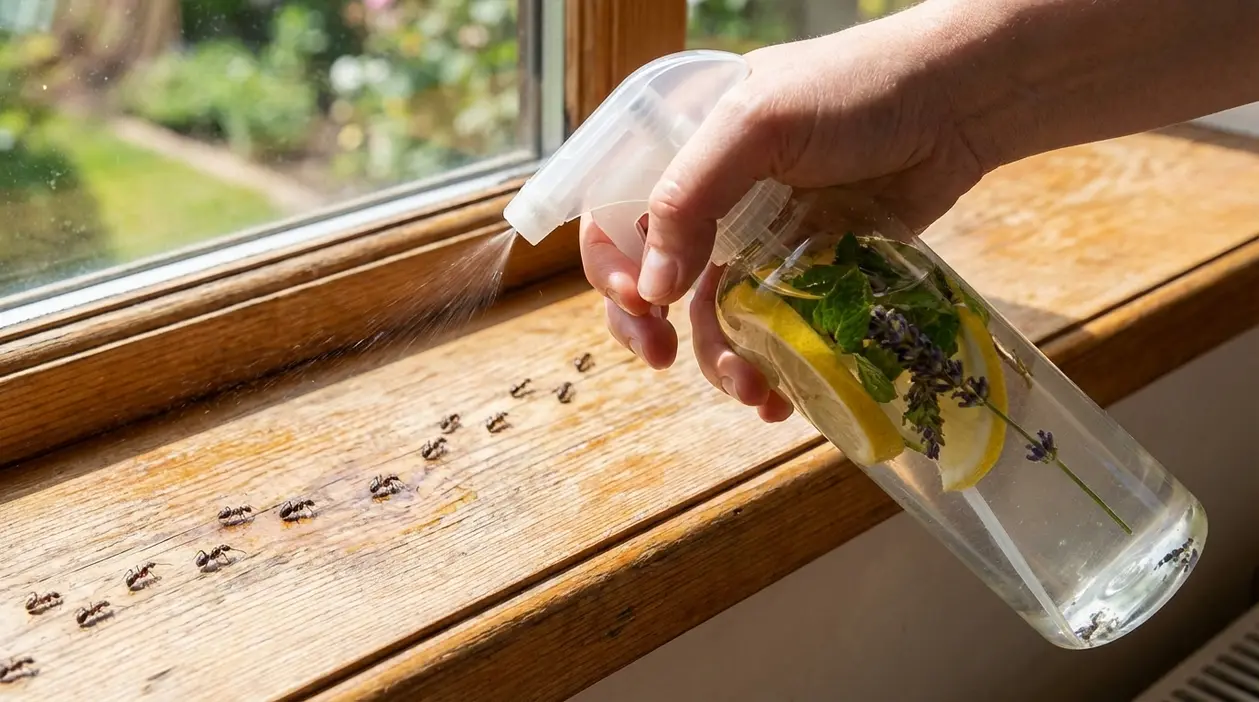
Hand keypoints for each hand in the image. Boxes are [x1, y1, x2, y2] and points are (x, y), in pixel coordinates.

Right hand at [581, 6, 986, 421]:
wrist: (956, 104)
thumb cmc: (854, 90)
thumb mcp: (757, 124)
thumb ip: (692, 197)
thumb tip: (652, 290)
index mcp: (683, 156)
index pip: (617, 218)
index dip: (613, 267)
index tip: (644, 303)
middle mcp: (713, 203)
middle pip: (653, 280)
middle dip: (649, 327)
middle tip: (661, 358)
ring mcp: (761, 242)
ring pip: (714, 318)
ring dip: (720, 363)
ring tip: (754, 391)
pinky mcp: (809, 275)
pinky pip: (773, 332)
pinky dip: (772, 369)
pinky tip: (783, 398)